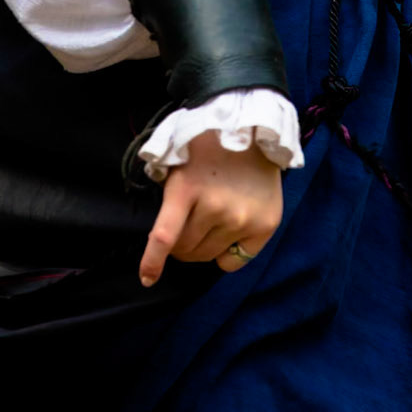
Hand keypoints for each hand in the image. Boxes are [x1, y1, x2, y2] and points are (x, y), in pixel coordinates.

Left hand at [139, 128, 282, 287]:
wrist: (252, 133)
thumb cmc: (207, 150)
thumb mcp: (178, 166)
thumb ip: (171, 199)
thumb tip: (164, 240)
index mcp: (186, 189)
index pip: (164, 236)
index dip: (152, 262)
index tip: (147, 279)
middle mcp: (215, 207)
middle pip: (187, 250)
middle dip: (180, 247)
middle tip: (185, 230)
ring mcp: (241, 219)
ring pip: (209, 256)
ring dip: (202, 248)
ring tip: (207, 227)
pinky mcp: (264, 226)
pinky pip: (235, 261)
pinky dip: (226, 254)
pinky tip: (228, 234)